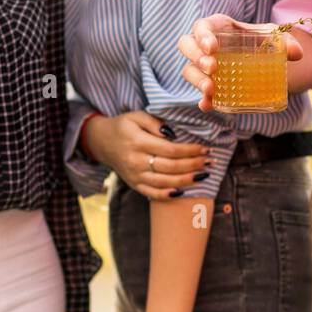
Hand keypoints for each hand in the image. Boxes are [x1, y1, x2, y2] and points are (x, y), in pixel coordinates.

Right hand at [81, 111, 209, 198]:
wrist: (101, 142)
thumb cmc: (123, 126)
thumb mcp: (137, 116)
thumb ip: (155, 123)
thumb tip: (173, 134)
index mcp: (138, 142)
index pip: (170, 150)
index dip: (190, 151)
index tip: (205, 148)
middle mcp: (136, 162)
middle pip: (171, 167)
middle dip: (193, 165)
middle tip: (210, 162)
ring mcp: (135, 176)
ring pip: (165, 183)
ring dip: (187, 180)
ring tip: (203, 176)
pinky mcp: (134, 184)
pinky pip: (152, 194)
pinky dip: (168, 195)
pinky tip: (183, 191)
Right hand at [179, 14, 303, 110]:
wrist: (263, 61)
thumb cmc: (263, 42)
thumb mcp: (275, 38)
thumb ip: (286, 42)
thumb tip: (296, 53)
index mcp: (218, 27)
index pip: (202, 26)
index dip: (202, 35)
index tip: (212, 47)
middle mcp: (205, 46)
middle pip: (187, 45)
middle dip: (196, 56)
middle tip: (213, 68)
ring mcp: (203, 66)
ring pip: (188, 69)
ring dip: (196, 79)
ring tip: (210, 89)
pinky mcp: (208, 84)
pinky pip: (198, 92)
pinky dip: (202, 99)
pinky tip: (207, 105)